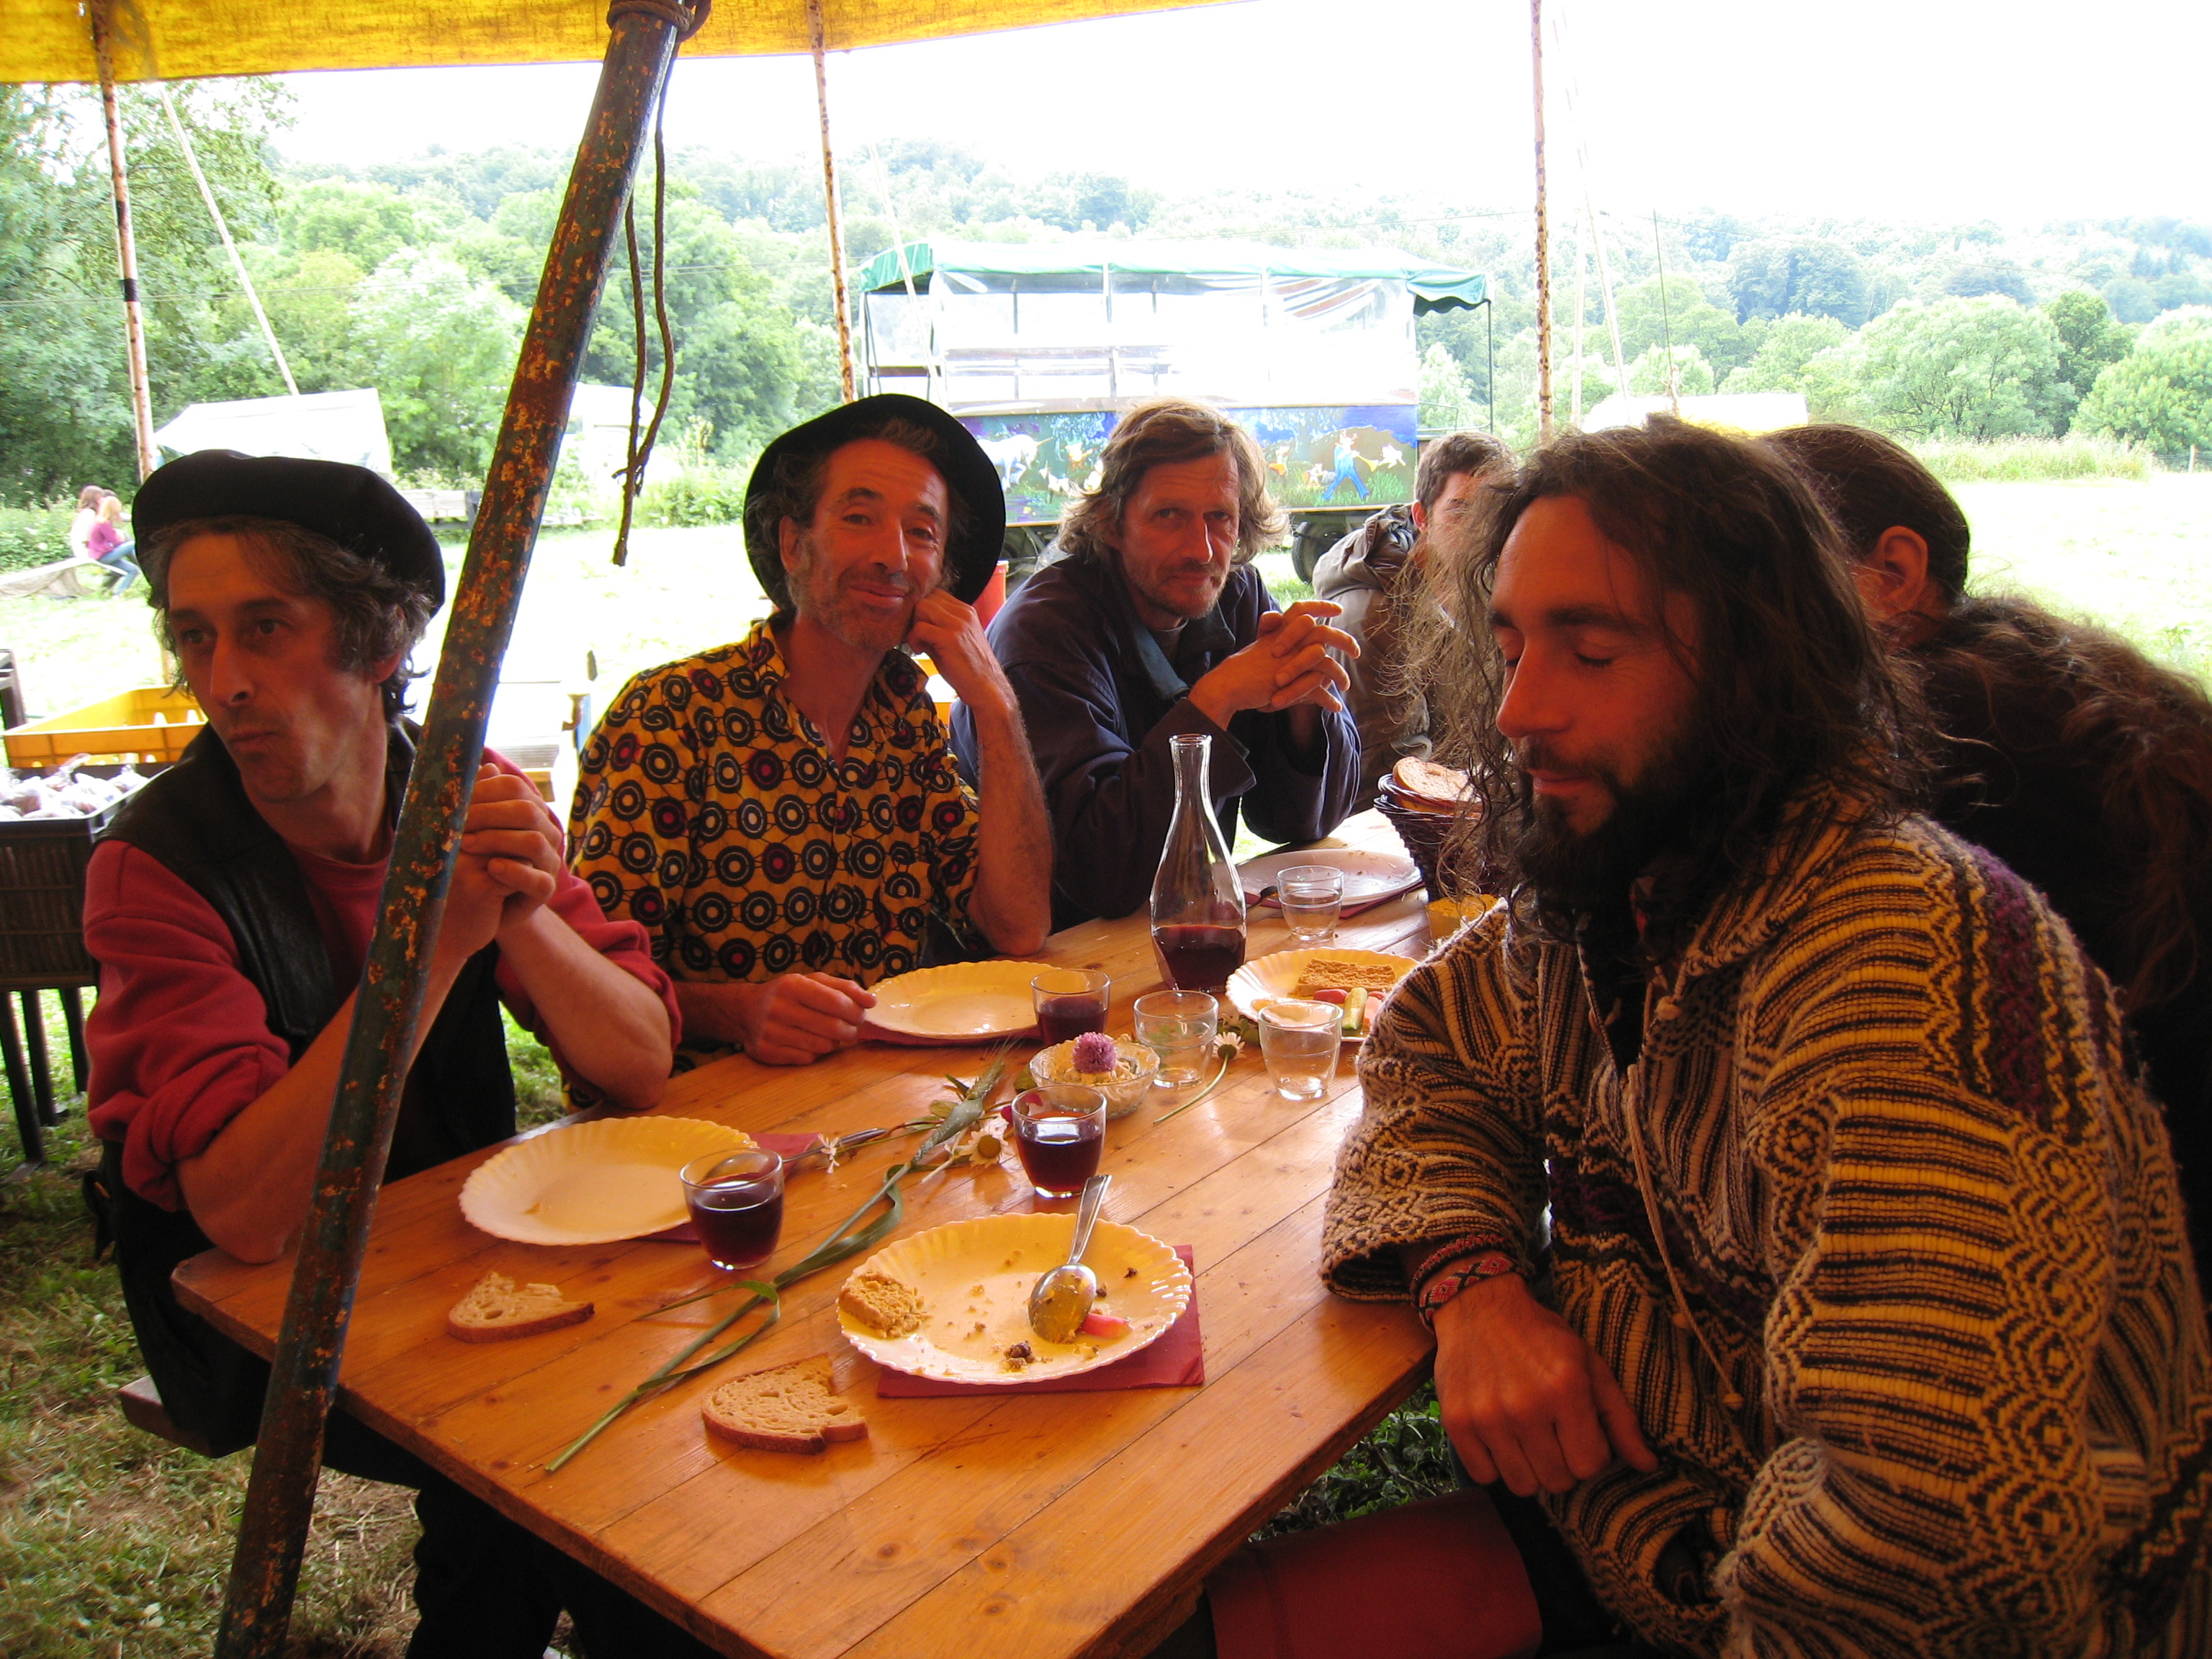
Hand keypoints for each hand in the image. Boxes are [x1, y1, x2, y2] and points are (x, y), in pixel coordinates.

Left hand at [459, 764, 564, 932]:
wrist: (480, 908)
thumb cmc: (474, 862)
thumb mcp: (470, 830)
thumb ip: (475, 802)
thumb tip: (484, 767)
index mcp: (529, 810)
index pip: (514, 787)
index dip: (484, 790)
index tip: (455, 803)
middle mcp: (545, 831)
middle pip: (526, 810)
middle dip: (487, 814)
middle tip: (456, 826)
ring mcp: (548, 861)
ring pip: (533, 841)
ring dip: (496, 840)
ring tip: (466, 846)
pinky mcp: (545, 889)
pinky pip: (537, 879)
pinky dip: (514, 871)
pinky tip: (491, 868)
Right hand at [735, 972, 876, 1065]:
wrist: (745, 1010)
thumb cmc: (788, 994)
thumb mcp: (813, 981)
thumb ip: (844, 988)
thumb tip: (871, 1001)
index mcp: (793, 985)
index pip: (836, 1002)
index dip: (856, 1011)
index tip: (861, 1014)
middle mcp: (779, 1008)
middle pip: (833, 1028)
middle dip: (851, 1030)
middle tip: (851, 1028)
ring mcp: (771, 1032)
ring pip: (822, 1046)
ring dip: (833, 1041)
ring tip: (829, 1033)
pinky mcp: (767, 1052)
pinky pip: (807, 1059)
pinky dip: (815, 1052)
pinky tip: (809, 1042)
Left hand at [906, 590, 1012, 713]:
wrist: (987, 688)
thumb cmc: (969, 668)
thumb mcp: (955, 640)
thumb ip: (939, 626)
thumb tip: (913, 622)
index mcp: (966, 611)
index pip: (936, 594)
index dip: (923, 610)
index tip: (922, 629)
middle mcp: (963, 613)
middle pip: (926, 597)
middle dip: (916, 616)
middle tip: (918, 637)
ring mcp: (957, 624)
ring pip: (921, 606)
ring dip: (914, 625)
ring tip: (919, 644)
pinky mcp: (950, 638)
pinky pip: (920, 627)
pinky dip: (914, 639)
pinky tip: (920, 651)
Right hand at [1190, 603, 1355, 726]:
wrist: (1228, 685)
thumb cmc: (1243, 668)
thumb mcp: (1259, 645)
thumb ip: (1273, 634)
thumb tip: (1277, 621)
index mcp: (1280, 631)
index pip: (1302, 609)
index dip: (1321, 607)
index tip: (1338, 610)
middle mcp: (1287, 643)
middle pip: (1324, 633)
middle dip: (1344, 641)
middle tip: (1356, 651)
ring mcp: (1289, 662)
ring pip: (1326, 662)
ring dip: (1340, 675)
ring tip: (1346, 686)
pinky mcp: (1290, 682)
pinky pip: (1318, 689)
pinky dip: (1328, 700)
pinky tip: (1335, 707)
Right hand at [1431, 1271, 1656, 1495]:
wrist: (1479, 1308)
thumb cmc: (1541, 1338)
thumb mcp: (1590, 1366)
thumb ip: (1621, 1418)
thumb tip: (1650, 1466)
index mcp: (1566, 1389)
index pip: (1589, 1465)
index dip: (1589, 1452)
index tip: (1578, 1432)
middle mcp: (1526, 1406)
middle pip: (1557, 1481)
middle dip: (1561, 1463)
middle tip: (1551, 1434)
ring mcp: (1487, 1416)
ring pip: (1522, 1486)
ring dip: (1528, 1468)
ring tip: (1526, 1437)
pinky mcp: (1456, 1421)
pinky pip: (1484, 1477)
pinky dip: (1494, 1465)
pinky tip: (1499, 1436)